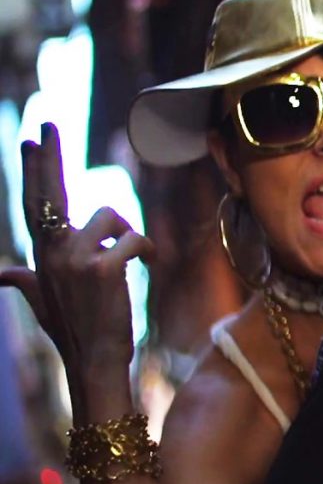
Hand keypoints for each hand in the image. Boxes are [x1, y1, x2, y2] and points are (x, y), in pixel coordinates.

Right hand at [0, 123, 155, 385]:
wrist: (96, 360)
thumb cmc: (77, 330)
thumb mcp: (44, 301)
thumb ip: (25, 281)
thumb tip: (0, 274)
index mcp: (42, 255)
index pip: (35, 204)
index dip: (33, 171)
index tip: (30, 141)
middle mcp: (52, 252)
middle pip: (51, 193)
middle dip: (50, 156)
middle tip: (48, 124)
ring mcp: (75, 259)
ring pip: (112, 218)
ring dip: (129, 237)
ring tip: (130, 266)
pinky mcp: (103, 267)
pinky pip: (135, 237)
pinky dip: (147, 250)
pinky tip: (146, 267)